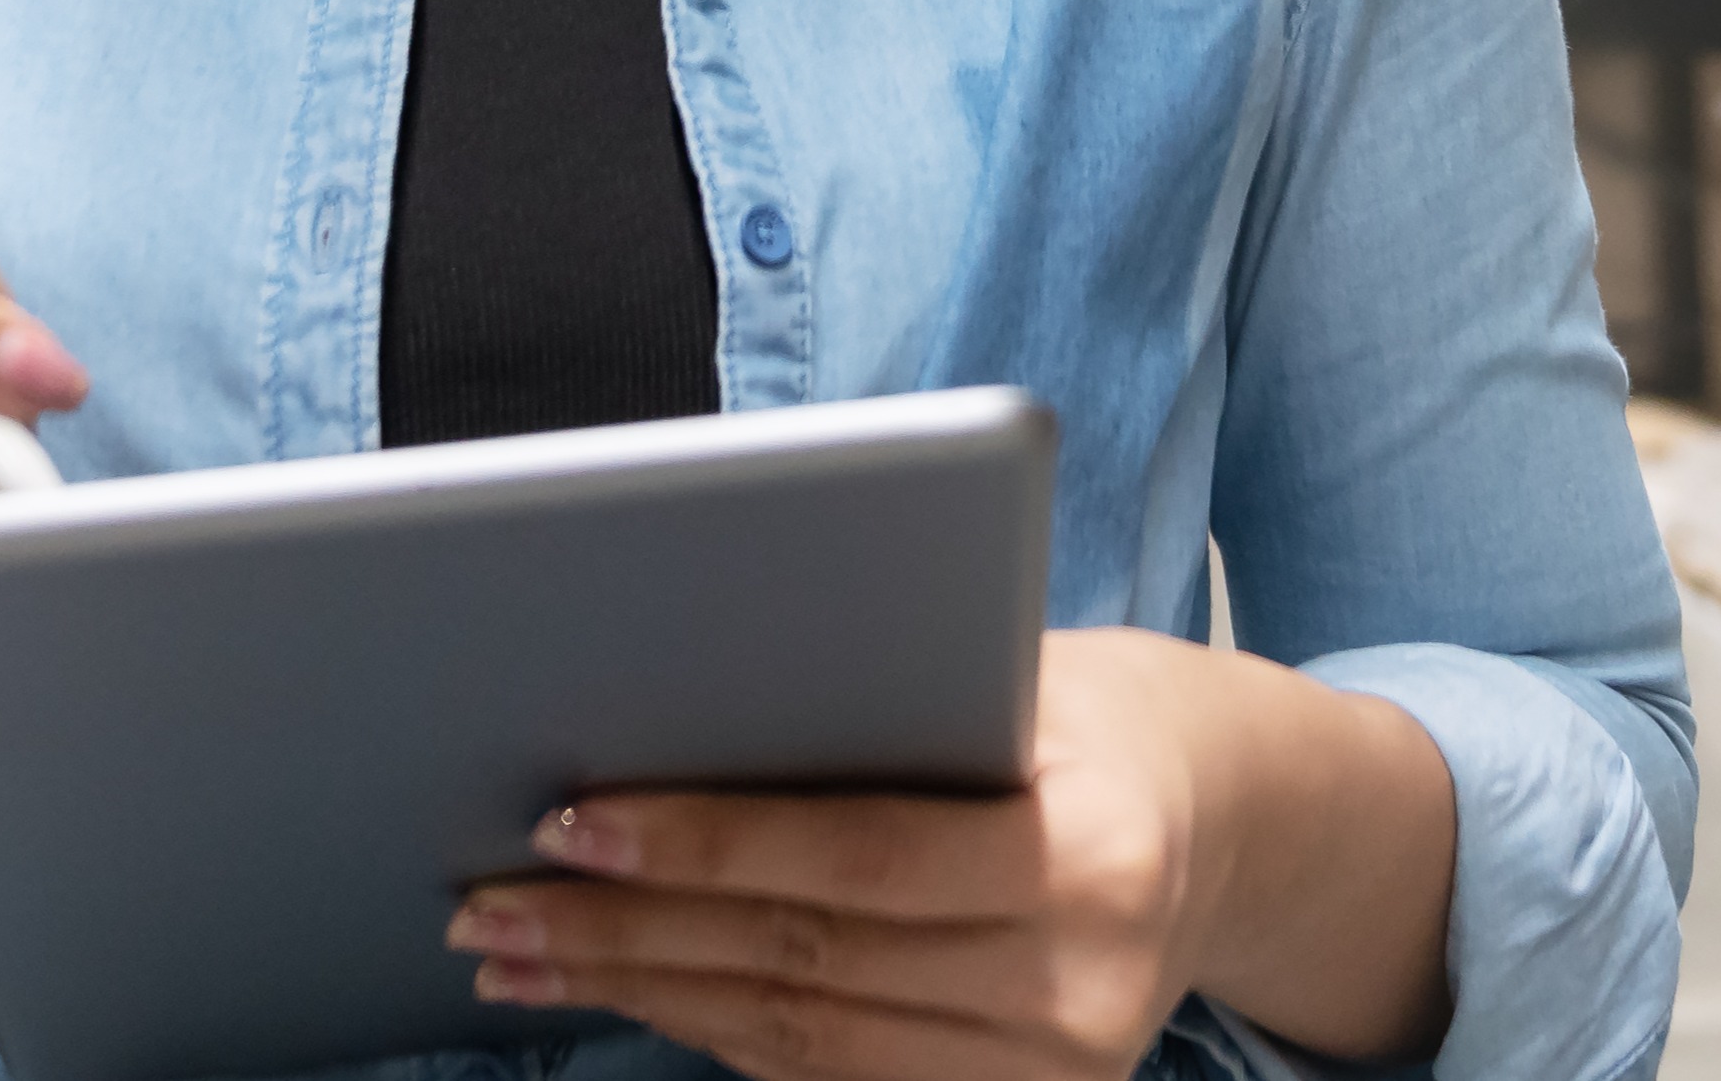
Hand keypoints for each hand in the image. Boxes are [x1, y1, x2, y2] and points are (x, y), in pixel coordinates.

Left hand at [447, 627, 1377, 1079]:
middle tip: (491, 902)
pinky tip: (625, 993)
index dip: (704, 844)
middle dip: (626, 933)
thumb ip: (881, 715)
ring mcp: (1052, 1072)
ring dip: (640, 996)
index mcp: (1090, 854)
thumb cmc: (1096, 720)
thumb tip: (666, 714)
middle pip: (804, 965)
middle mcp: (1080, 987)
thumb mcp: (1023, 679)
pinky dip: (713, 1034)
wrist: (1230, 826)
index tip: (570, 819)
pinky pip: (830, 1079)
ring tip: (518, 953)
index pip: (858, 859)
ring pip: (798, 1042)